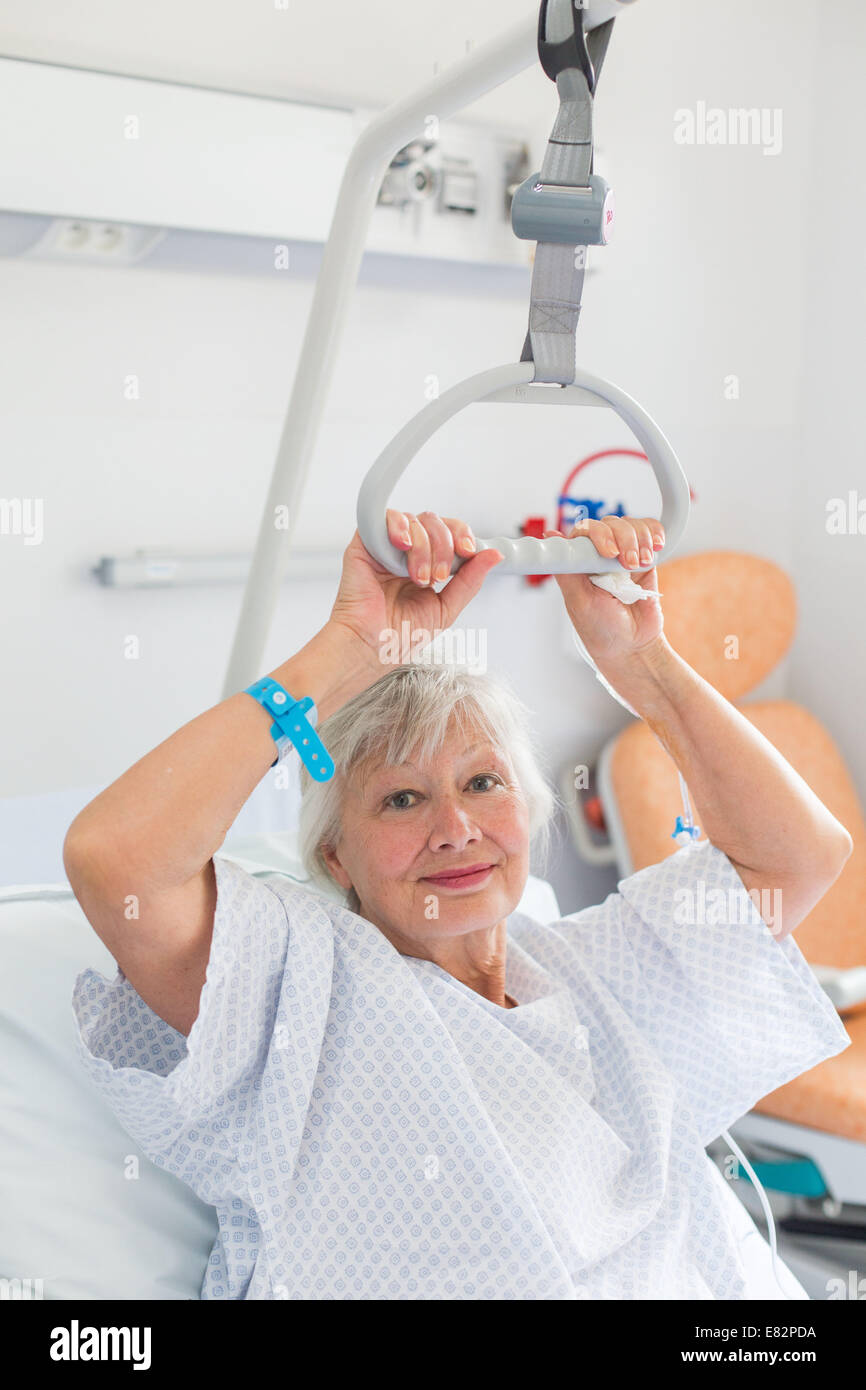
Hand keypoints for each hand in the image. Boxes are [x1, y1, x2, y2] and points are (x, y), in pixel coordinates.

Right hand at [328, 510, 502, 666]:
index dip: (462, 535)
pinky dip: (399, 526)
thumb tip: (494, 555)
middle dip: (444, 547)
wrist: (370, 647)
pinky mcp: (365, 544)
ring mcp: (387, 547)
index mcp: (427, 564)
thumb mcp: (446, 608)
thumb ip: (470, 581)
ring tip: (417, 577)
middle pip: (435, 522)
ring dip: (423, 548)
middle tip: (439, 576)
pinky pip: (384, 517)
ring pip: (415, 521)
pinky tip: (402, 546)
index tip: (469, 552)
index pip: (449, 532)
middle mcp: (407, 552)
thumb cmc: (398, 636)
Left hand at [548, 515, 666, 667]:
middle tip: (628, 564)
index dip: (599, 535)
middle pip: (611, 524)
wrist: (632, 646)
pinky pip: (650, 532)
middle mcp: (600, 555)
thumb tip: (550, 538)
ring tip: (641, 564)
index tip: (609, 553)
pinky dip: (655, 534)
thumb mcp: (578, 601)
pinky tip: (656, 548)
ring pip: (632, 525)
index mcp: (580, 562)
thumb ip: (567, 569)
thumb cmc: (600, 629)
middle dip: (623, 539)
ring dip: (640, 540)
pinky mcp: (645, 559)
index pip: (585, 531)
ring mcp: (623, 554)